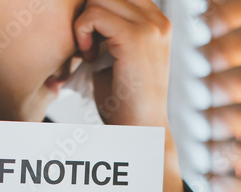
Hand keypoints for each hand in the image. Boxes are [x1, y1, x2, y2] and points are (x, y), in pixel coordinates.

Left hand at [74, 0, 171, 127]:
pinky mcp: (135, 38)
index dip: (97, 10)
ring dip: (84, 23)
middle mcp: (158, 20)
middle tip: (87, 46)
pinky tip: (89, 57)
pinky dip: (82, 33)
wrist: (141, 131)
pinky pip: (94, 14)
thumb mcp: (117, 55)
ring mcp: (150, 27)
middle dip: (88, 13)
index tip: (92, 40)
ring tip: (89, 52)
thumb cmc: (125, 101)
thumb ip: (108, 28)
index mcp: (157, 21)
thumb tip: (85, 6)